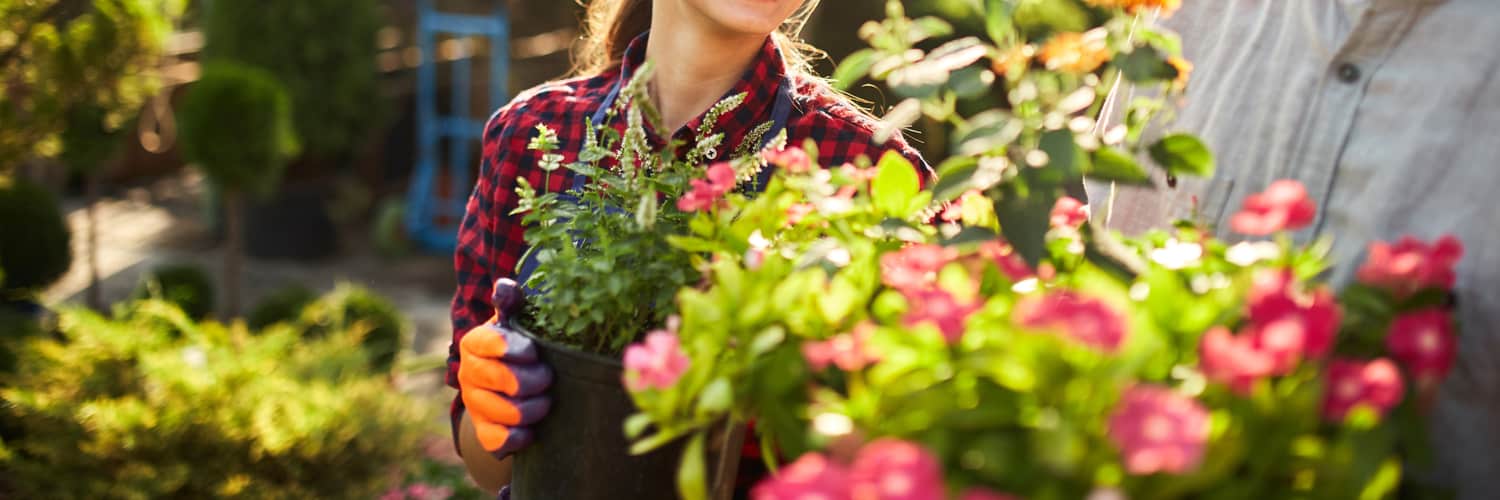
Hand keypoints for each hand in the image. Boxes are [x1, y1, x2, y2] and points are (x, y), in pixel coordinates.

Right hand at [458, 278, 552, 458]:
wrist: (505, 388)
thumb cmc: (517, 348)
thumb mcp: (515, 322)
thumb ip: (512, 303)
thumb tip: (506, 286)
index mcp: (475, 343)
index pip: (491, 343)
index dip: (516, 349)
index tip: (534, 352)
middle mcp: (468, 373)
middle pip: (504, 380)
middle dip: (534, 380)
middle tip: (549, 378)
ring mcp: (473, 403)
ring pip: (506, 411)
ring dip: (534, 409)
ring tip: (545, 402)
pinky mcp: (482, 431)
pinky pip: (498, 440)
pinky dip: (518, 436)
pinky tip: (532, 429)